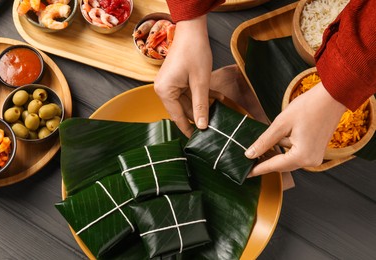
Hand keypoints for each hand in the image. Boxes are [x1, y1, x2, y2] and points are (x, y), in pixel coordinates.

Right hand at [154, 15, 211, 137]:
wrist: (192, 29)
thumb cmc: (195, 52)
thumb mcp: (201, 82)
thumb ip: (201, 106)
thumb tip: (202, 126)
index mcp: (165, 91)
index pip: (177, 117)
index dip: (189, 129)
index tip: (198, 140)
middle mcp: (163, 88)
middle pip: (182, 109)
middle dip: (199, 115)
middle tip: (214, 126)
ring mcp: (169, 83)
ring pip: (187, 101)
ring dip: (202, 104)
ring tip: (218, 111)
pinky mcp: (175, 78)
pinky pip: (187, 92)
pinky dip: (200, 95)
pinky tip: (216, 99)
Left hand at [245, 82, 346, 175]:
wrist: (332, 97)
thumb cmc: (308, 107)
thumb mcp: (280, 124)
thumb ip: (264, 142)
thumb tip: (250, 154)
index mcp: (302, 156)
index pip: (274, 166)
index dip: (258, 169)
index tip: (246, 173)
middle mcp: (310, 161)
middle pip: (282, 166)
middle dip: (265, 163)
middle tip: (249, 162)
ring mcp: (315, 156)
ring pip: (288, 160)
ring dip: (274, 156)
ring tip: (257, 152)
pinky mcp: (317, 150)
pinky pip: (296, 155)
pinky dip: (284, 151)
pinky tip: (273, 145)